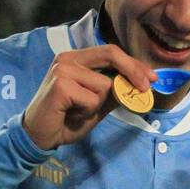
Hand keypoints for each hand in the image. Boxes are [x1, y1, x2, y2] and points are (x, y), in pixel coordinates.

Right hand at [21, 44, 154, 149]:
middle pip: (111, 55)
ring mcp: (63, 69)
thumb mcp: (96, 105)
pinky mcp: (61, 85)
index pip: (110, 53)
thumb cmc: (65, 120)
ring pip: (104, 85)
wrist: (38, 136)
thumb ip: (114, 93)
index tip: (151, 77)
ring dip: (97, 105)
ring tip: (78, 112)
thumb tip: (139, 87)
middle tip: (146, 88)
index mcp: (75, 59)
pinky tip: (70, 115)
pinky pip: (93, 99)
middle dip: (133, 72)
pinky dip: (87, 112)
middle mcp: (68, 58)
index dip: (133, 64)